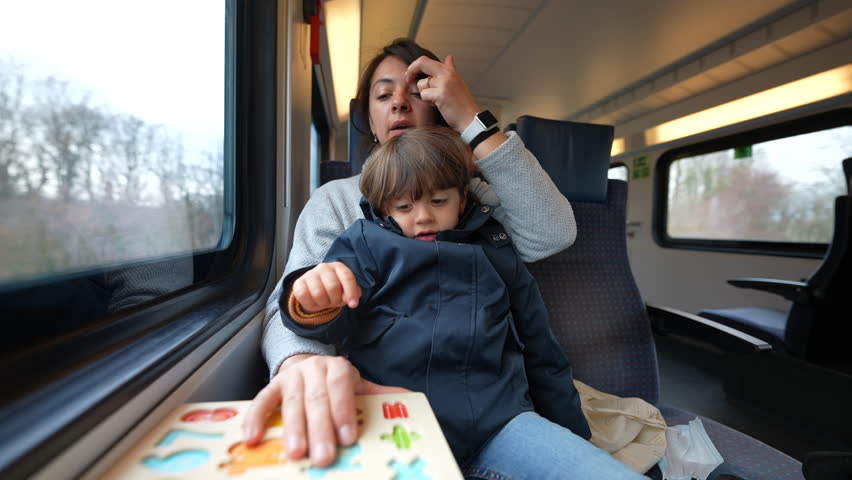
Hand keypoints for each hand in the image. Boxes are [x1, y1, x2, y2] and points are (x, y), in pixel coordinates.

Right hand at [242, 354, 409, 466]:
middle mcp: (314, 368)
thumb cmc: (335, 385)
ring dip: (293, 429)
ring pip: (291, 402)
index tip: (348, 437)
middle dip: (320, 429)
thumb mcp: (357, 387)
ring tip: (296, 454)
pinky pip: (261, 401)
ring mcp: (291, 376)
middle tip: (324, 456)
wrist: (307, 367)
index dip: (344, 411)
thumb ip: (378, 395)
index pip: (342, 387)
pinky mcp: (271, 385)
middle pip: (317, 399)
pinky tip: (253, 438)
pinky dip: (256, 418)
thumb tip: (407, 399)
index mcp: (338, 369)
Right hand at [292, 262, 360, 312]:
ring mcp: (310, 274)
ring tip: (324, 302)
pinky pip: (304, 296)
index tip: (353, 305)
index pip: (347, 277)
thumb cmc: (335, 291)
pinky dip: (311, 304)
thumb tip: (351, 301)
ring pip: (318, 293)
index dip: (351, 292)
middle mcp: (324, 267)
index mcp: (338, 267)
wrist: (315, 293)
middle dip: (335, 300)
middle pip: (333, 287)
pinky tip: (314, 302)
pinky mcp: (298, 283)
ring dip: (323, 303)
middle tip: (334, 302)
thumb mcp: (347, 291)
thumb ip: (353, 293)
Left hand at [405, 54, 478, 132]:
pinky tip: (438, 105)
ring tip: (436, 101)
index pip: (427, 60)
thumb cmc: (463, 104)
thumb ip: (451, 69)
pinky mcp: (441, 94)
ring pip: (421, 84)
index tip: (410, 74)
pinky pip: (424, 95)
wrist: (471, 119)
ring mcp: (445, 83)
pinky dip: (428, 102)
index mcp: (450, 71)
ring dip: (424, 94)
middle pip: (422, 63)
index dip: (415, 65)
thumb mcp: (457, 83)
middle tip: (407, 80)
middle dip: (411, 70)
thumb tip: (449, 57)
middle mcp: (447, 74)